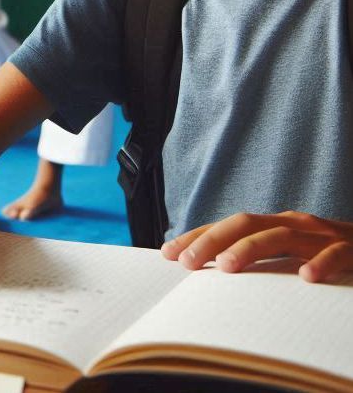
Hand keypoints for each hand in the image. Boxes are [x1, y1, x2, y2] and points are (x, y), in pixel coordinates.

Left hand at [162, 211, 352, 282]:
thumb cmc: (325, 254)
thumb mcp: (287, 252)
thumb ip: (256, 258)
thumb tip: (212, 271)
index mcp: (274, 225)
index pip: (227, 227)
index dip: (197, 237)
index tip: (168, 253)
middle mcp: (292, 224)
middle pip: (245, 225)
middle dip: (212, 241)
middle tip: (187, 262)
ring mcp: (320, 236)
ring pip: (280, 236)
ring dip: (251, 249)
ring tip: (226, 267)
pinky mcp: (351, 251)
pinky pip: (335, 255)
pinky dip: (320, 263)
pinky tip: (306, 277)